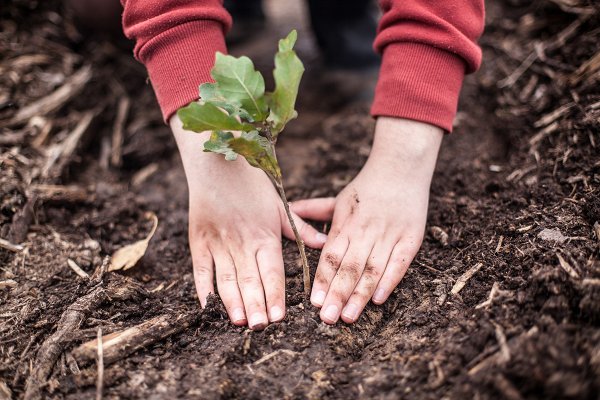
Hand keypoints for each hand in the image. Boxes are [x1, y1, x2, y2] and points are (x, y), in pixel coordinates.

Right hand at [170, 116, 327, 329]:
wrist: (217, 165)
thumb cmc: (252, 185)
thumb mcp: (279, 205)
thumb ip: (301, 228)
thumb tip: (324, 244)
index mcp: (264, 235)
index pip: (272, 272)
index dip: (275, 295)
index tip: (279, 316)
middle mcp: (242, 243)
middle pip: (250, 280)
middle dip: (255, 305)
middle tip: (259, 327)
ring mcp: (218, 243)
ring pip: (226, 279)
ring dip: (232, 301)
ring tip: (238, 322)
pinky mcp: (199, 241)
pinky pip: (200, 269)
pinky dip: (203, 288)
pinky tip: (208, 306)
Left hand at [291, 117, 442, 323]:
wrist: (401, 168)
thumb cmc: (366, 188)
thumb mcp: (338, 198)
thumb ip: (313, 210)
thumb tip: (287, 210)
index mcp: (346, 224)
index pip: (331, 256)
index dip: (323, 279)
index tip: (315, 301)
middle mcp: (366, 231)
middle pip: (350, 267)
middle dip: (338, 294)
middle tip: (328, 318)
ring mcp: (389, 235)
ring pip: (373, 269)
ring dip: (360, 294)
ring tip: (349, 317)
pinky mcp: (410, 238)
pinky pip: (400, 263)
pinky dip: (390, 281)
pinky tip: (379, 299)